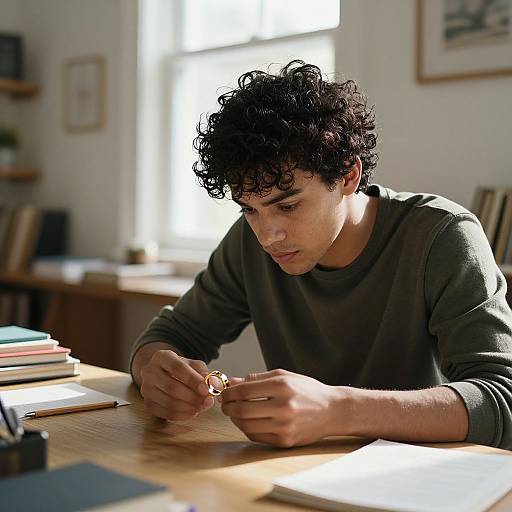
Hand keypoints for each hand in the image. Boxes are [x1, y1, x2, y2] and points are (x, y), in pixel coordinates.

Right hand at [139, 349, 213, 420]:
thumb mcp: (193, 365)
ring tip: (202, 406)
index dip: (192, 380)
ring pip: (168, 402)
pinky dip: (182, 415)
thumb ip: (203, 372)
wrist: (164, 374)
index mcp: (161, 357)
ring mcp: (146, 389)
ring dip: (189, 407)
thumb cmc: (182, 369)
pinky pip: (165, 413)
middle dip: (192, 396)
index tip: (206, 389)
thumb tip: (212, 384)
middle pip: (171, 387)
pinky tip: (193, 412)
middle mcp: (149, 371)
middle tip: (207, 401)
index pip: (176, 367)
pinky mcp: (147, 404)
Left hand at [220, 369, 336, 446]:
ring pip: (246, 426)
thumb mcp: (283, 376)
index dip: (229, 392)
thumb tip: (231, 382)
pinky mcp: (285, 441)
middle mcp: (283, 406)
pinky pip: (256, 436)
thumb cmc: (307, 391)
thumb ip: (256, 379)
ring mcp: (284, 426)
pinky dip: (247, 429)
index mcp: (282, 386)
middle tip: (225, 404)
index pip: (244, 391)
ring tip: (235, 412)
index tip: (224, 392)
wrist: (332, 411)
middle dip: (228, 407)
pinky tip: (248, 421)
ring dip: (234, 419)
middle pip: (242, 410)